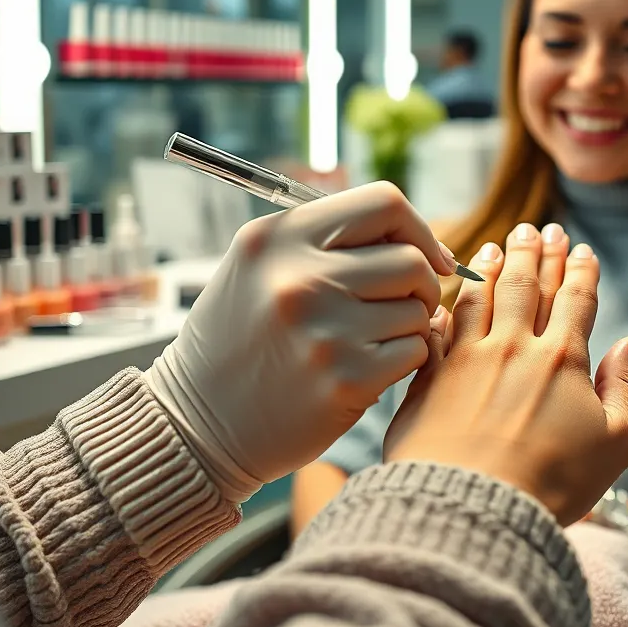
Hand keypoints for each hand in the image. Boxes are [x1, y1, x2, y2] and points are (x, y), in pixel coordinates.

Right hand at [145, 182, 457, 501]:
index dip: (417, 228)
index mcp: (280, 238)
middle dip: (422, 282)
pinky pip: (415, 350)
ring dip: (410, 324)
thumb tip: (418, 238)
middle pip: (410, 259)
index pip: (383, 203)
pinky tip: (373, 367)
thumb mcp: (260, 265)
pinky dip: (406, 358)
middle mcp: (300, 278)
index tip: (428, 255)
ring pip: (417, 309)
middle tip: (404, 303)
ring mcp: (324, 331)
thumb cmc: (243, 337)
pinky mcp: (346, 380)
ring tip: (374, 338)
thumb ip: (327, 239)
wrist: (198, 423)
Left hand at [384, 222, 627, 525]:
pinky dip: (442, 306)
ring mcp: (466, 359)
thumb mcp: (615, 444)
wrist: (476, 512)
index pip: (575, 299)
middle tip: (539, 227)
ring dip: (491, 267)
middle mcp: (513, 347)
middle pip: (527, 285)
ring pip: (480, 297)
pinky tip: (443, 295)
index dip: (580, 270)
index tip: (581, 248)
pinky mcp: (429, 378)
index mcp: (562, 360)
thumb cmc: (552, 486)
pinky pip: (436, 329)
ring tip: (497, 245)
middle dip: (536, 252)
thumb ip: (626, 386)